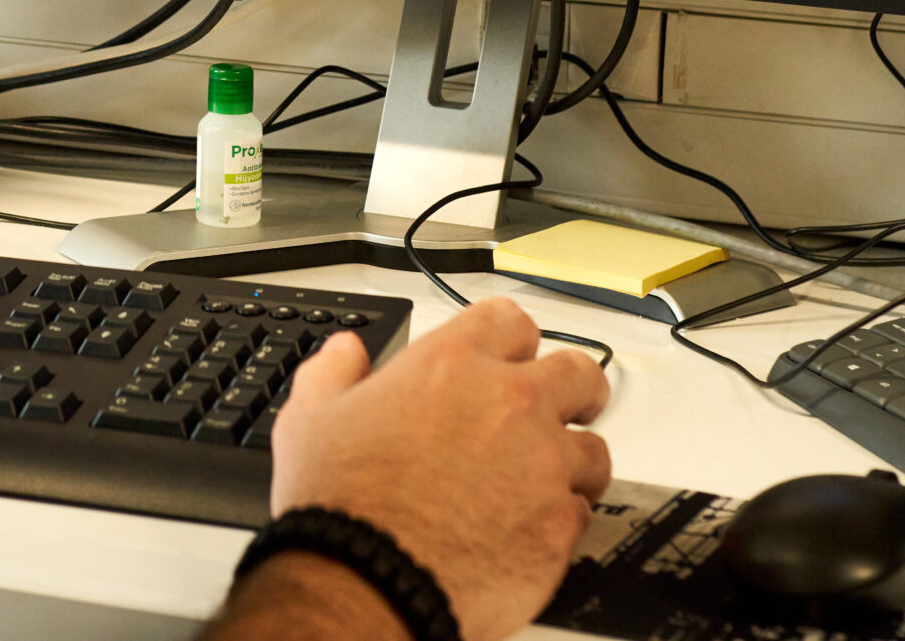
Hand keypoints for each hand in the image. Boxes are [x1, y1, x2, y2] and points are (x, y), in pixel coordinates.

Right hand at [259, 298, 611, 640]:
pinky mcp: (558, 525)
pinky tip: (531, 528)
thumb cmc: (339, 505)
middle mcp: (508, 404)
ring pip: (594, 448)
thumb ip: (333, 373)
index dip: (511, 339)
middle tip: (565, 407)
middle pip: (578, 373)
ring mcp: (542, 464)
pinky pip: (581, 511)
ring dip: (574, 461)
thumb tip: (345, 352)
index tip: (511, 356)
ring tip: (548, 480)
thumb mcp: (310, 420)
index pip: (510, 320)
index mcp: (451, 365)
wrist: (364, 583)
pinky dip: (561, 519)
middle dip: (574, 389)